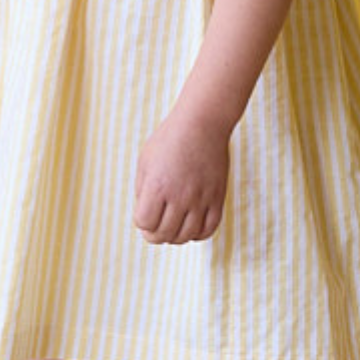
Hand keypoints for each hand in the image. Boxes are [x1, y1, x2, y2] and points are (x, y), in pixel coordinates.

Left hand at [133, 110, 229, 245]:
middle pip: (164, 233)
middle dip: (155, 234)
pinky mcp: (217, 198)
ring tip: (172, 225)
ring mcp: (200, 198)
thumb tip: (145, 220)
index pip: (145, 223)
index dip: (142, 222)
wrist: (202, 123)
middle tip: (156, 225)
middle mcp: (179, 195)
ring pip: (185, 236)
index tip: (145, 212)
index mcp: (157, 185)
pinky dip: (197, 234)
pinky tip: (191, 225)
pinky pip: (208, 230)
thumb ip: (142, 191)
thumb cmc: (170, 139)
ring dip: (175, 236)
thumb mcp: (146, 161)